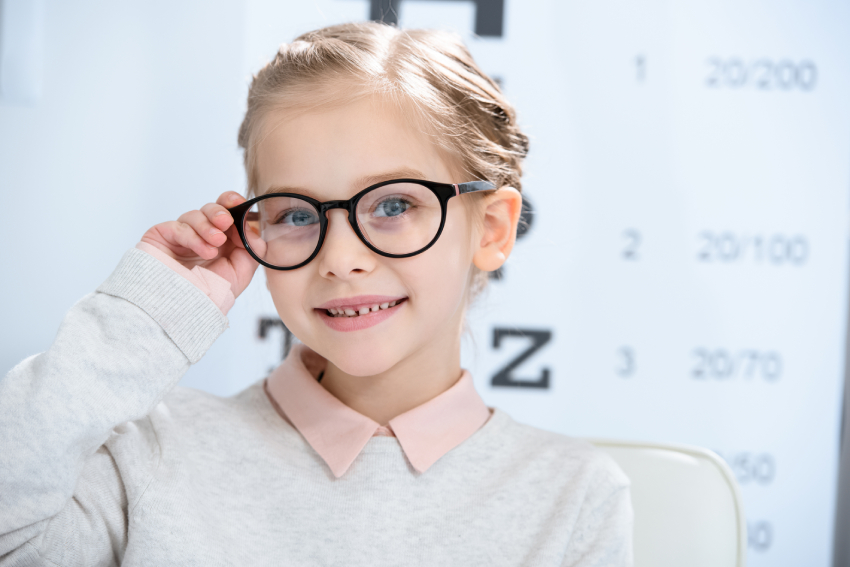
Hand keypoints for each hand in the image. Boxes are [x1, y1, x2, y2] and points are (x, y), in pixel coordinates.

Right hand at [139, 191, 258, 298]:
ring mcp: (182, 235)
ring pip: (195, 215)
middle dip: (220, 211)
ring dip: (208, 226)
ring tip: (216, 243)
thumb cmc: (211, 293)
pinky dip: (194, 236)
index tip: (241, 204)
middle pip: (211, 209)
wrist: (186, 309)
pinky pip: (179, 227)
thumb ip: (253, 246)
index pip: (228, 212)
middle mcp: (202, 236)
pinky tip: (204, 251)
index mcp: (223, 240)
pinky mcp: (162, 236)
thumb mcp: (242, 270)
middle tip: (226, 221)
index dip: (234, 204)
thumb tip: (253, 226)